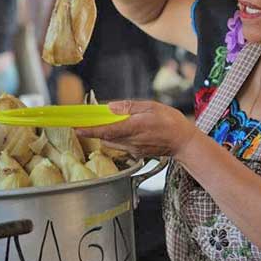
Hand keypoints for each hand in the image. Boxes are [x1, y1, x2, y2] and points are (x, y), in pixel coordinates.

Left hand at [77, 100, 199, 158]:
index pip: (106, 130)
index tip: (76, 127)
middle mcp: (132, 141)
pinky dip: (118, 138)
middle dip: (95, 130)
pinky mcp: (137, 154)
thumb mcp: (152, 106)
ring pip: (112, 143)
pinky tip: (127, 130)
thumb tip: (111, 107)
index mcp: (134, 127)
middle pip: (106, 137)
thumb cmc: (171, 122)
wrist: (184, 142)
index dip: (90, 130)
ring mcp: (134, 150)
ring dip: (107, 134)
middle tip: (89, 121)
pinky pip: (121, 146)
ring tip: (111, 123)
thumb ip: (130, 107)